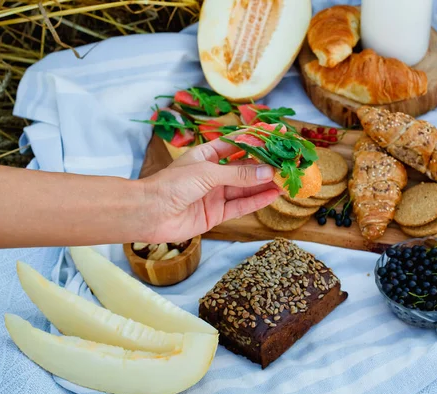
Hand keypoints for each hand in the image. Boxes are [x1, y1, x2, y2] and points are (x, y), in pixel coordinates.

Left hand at [142, 139, 279, 242]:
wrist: (149, 214)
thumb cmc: (172, 185)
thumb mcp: (208, 173)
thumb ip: (239, 174)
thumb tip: (268, 172)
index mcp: (206, 156)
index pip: (236, 145)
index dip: (256, 141)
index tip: (276, 136)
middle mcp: (212, 174)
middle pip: (243, 168)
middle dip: (264, 165)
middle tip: (287, 162)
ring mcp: (214, 195)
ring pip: (245, 188)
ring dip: (264, 184)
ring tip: (285, 180)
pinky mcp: (216, 214)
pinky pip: (240, 206)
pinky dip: (256, 201)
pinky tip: (273, 195)